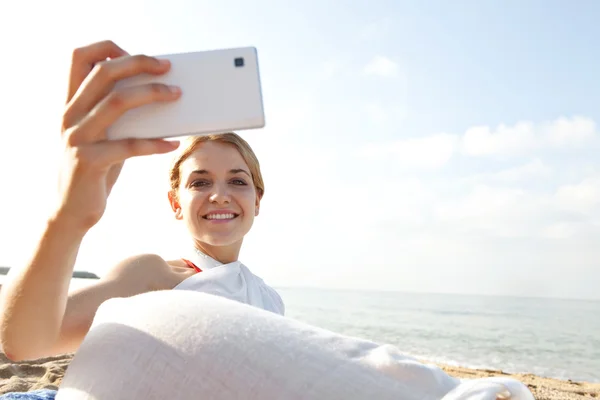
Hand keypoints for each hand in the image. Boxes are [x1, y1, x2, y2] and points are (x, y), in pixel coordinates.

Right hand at [55, 40, 181, 231]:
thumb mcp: (101, 136)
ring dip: (151, 95)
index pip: (78, 58)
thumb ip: (116, 116)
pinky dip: (154, 143)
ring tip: (177, 95)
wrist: (71, 211)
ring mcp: (76, 138)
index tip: (134, 54)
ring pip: (116, 103)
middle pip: (103, 74)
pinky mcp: (88, 162)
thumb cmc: (94, 169)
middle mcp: (69, 116)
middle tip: (167, 67)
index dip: (105, 48)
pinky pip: (127, 146)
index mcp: (70, 105)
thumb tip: (157, 95)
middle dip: (138, 64)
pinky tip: (173, 144)